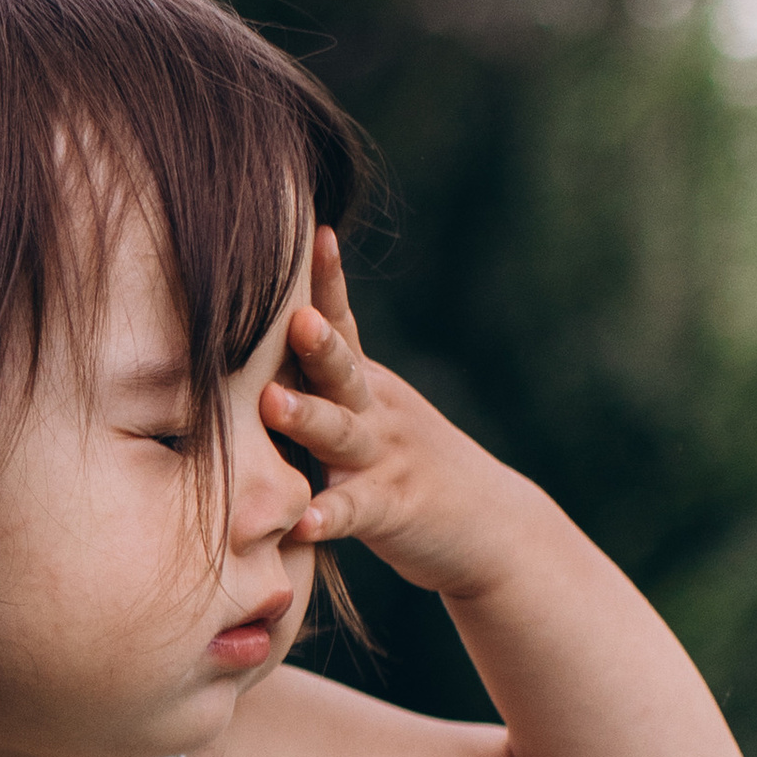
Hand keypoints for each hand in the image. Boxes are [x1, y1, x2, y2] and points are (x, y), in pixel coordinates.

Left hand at [261, 227, 530, 598]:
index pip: (343, 323)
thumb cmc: (408, 463)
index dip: (328, 281)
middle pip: (342, 369)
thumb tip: (265, 332)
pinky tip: (300, 521)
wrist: (491, 524)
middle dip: (317, 342)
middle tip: (293, 317)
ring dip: (308, 416)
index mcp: (366, 383)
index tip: (314, 232)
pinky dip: (326, 516)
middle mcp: (376, 411)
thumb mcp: (374, 409)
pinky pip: (353, 512)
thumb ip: (324, 377)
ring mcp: (384, 460)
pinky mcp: (390, 510)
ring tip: (273, 403)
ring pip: (342, 434)